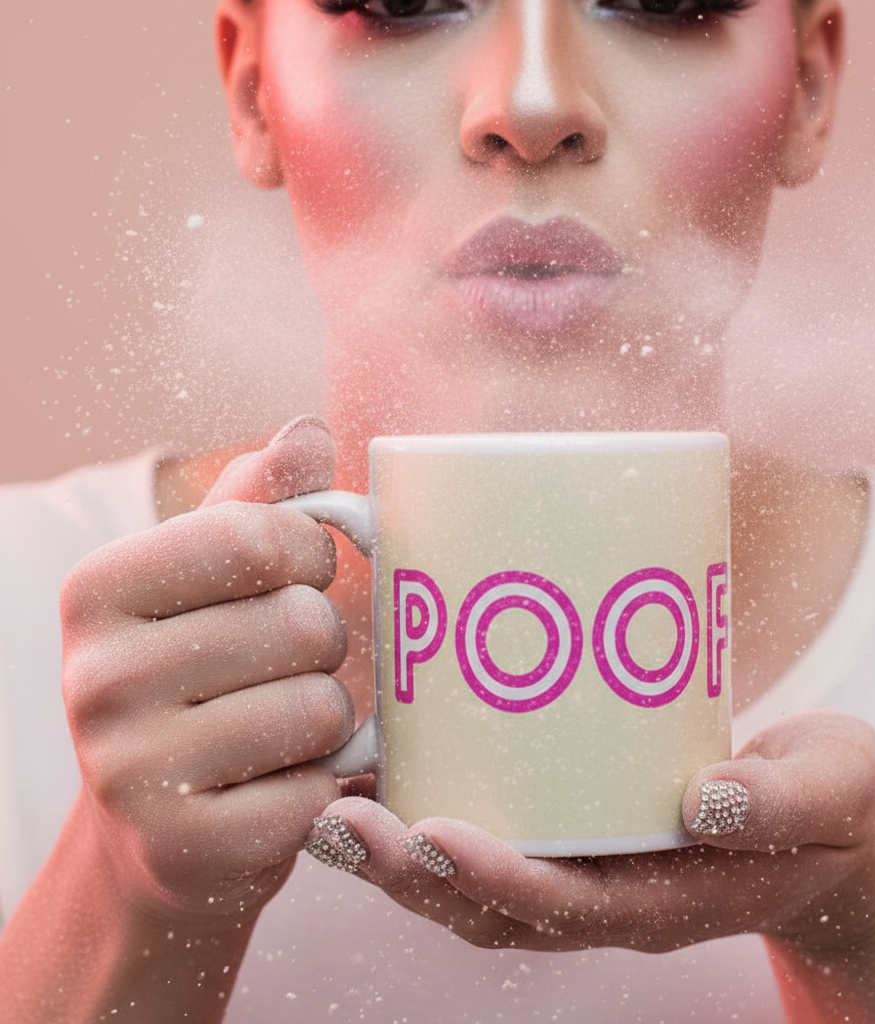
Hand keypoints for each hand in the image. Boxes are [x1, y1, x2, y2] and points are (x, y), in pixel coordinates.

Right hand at [60, 416, 351, 925]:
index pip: (257, 536)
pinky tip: (275, 786)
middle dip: (322, 644)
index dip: (309, 556)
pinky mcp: (187, 848)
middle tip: (284, 667)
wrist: (154, 832)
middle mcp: (98, 678)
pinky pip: (320, 789)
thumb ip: (258, 501)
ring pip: (320, 706)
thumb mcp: (207, 582)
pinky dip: (322, 784)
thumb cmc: (197, 678)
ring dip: (327, 716)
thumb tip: (308, 432)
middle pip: (301, 623)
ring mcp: (134, 772)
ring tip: (280, 726)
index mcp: (98, 591)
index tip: (296, 579)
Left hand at [314, 710, 874, 1021]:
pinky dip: (426, 826)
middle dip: (412, 877)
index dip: (501, 881)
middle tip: (338, 824)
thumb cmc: (830, 803)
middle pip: (496, 911)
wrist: (828, 835)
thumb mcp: (838, 787)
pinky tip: (376, 781)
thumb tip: (712, 800)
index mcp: (672, 896)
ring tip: (329, 811)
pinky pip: (492, 846)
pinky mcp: (575, 839)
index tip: (436, 837)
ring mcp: (588, 874)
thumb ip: (787, 799)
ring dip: (398, 861)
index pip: (571, 908)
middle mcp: (613, 897)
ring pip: (476, 890)